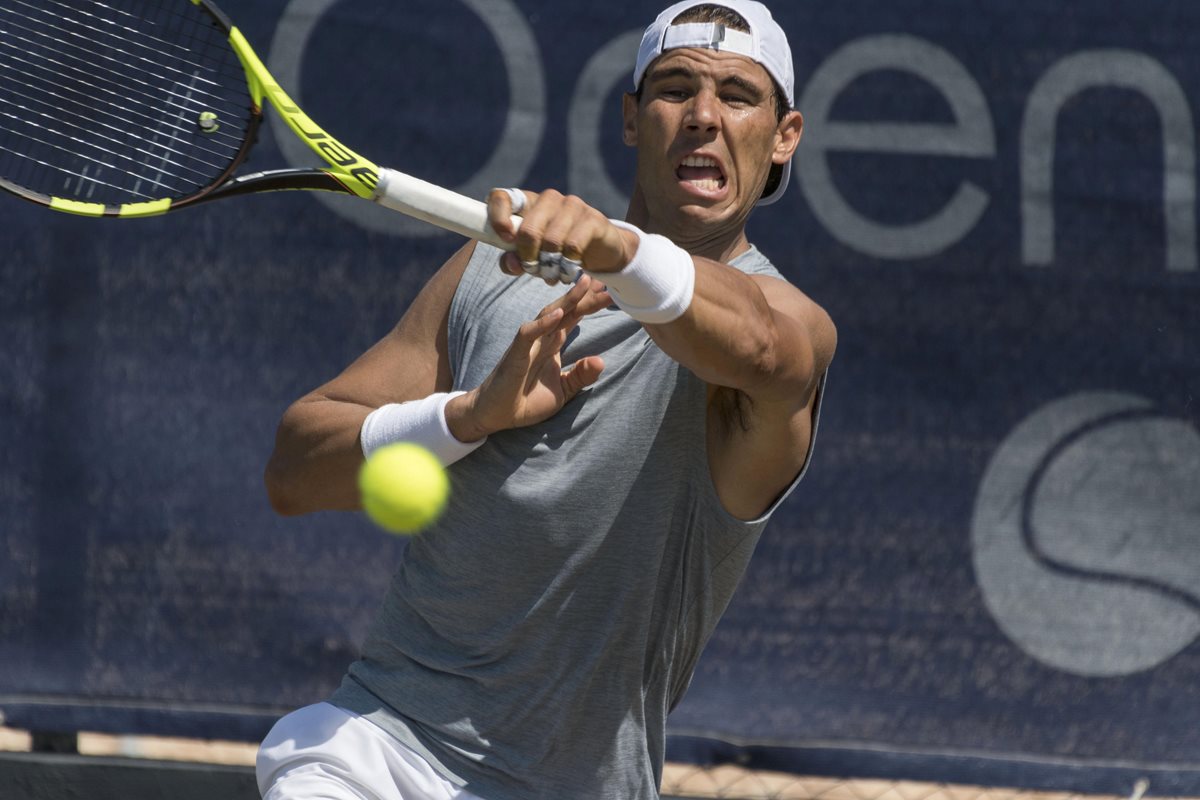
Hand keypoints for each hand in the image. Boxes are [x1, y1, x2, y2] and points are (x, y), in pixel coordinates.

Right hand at [446, 274, 611, 439]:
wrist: (496, 415)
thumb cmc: (526, 401)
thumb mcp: (563, 391)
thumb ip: (580, 376)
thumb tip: (600, 361)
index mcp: (553, 344)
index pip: (574, 318)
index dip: (590, 304)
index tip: (611, 291)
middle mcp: (542, 339)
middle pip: (566, 311)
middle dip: (586, 296)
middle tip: (607, 280)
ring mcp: (528, 345)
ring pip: (548, 315)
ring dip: (568, 300)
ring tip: (586, 284)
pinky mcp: (516, 355)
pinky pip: (528, 334)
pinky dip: (543, 324)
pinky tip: (559, 313)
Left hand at [486, 188, 638, 277]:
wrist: (601, 251)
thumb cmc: (557, 253)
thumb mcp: (531, 258)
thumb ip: (513, 261)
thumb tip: (512, 263)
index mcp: (527, 203)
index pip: (501, 197)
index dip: (498, 216)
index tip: (505, 239)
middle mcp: (548, 199)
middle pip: (528, 229)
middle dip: (528, 257)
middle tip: (533, 271)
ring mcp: (572, 205)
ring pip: (551, 240)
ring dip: (549, 266)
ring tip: (552, 276)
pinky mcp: (592, 218)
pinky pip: (573, 246)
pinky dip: (567, 265)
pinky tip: (567, 273)